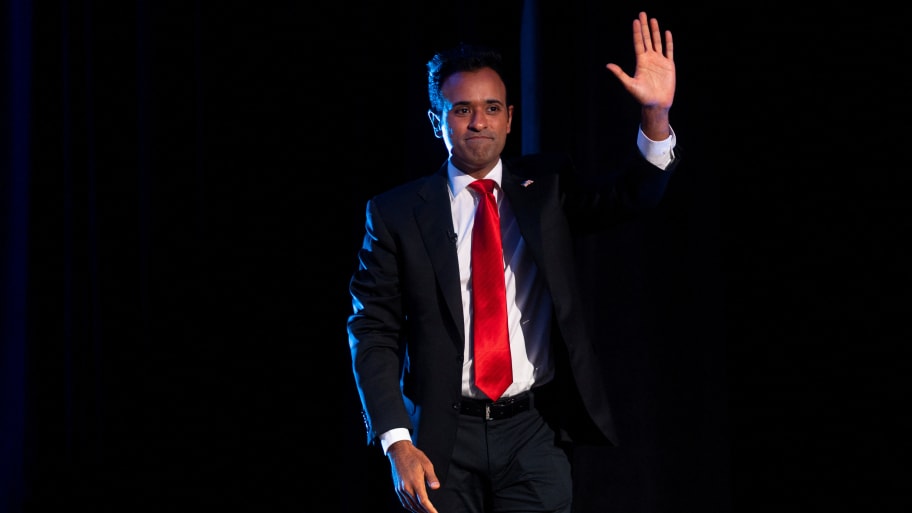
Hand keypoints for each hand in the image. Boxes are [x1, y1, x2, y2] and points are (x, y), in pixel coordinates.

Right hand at [387, 440, 440, 512]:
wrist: (399, 451)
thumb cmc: (414, 456)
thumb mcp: (427, 464)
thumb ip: (432, 478)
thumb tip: (436, 487)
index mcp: (415, 482)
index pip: (423, 501)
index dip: (430, 510)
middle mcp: (406, 487)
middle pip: (417, 505)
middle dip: (425, 512)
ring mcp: (401, 489)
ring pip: (410, 505)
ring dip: (418, 511)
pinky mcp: (398, 488)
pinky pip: (404, 502)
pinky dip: (410, 507)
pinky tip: (415, 508)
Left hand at [606, 11, 674, 138]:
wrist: (656, 104)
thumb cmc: (642, 97)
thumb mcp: (629, 85)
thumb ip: (620, 74)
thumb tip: (608, 65)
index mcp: (640, 62)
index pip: (638, 43)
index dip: (637, 32)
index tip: (635, 20)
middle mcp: (649, 59)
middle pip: (646, 39)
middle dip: (645, 27)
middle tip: (643, 13)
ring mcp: (659, 61)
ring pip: (657, 42)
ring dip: (655, 31)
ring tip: (653, 19)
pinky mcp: (669, 65)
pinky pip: (669, 51)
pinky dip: (668, 42)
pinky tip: (666, 33)